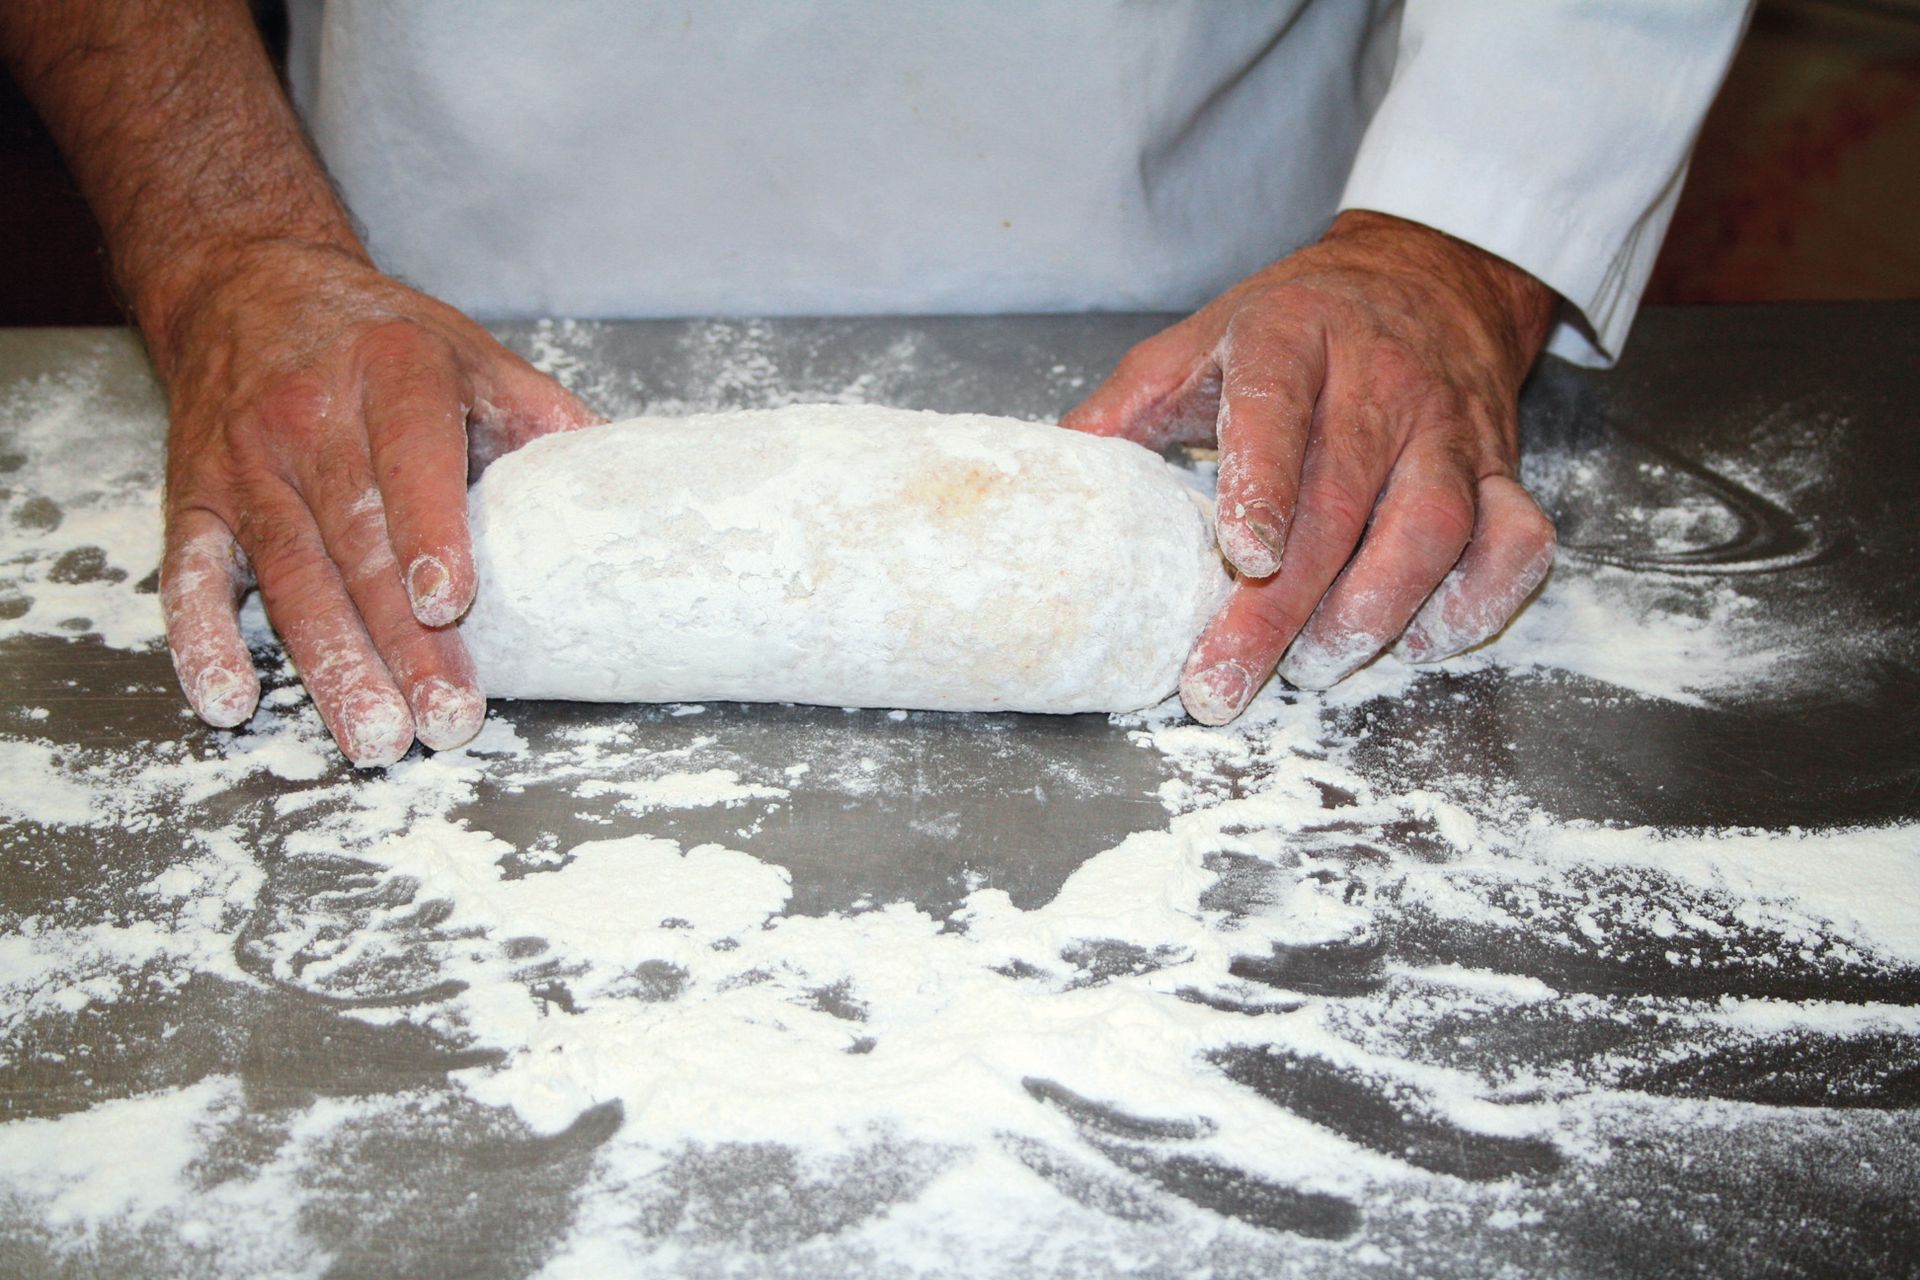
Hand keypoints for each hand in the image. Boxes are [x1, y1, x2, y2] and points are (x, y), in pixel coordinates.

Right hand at [157, 241, 601, 764]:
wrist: (248, 289)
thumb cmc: (385, 340)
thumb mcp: (471, 351)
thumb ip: (540, 417)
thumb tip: (624, 490)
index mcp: (393, 372)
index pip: (411, 458)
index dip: (428, 531)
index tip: (450, 604)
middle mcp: (308, 417)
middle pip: (355, 542)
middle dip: (400, 640)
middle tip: (442, 718)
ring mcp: (243, 464)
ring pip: (288, 574)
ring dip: (330, 664)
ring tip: (374, 736)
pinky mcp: (190, 500)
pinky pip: (189, 577)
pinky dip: (201, 641)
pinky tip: (229, 701)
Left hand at [1063, 210, 1559, 723]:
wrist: (1429, 276)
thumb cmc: (1296, 326)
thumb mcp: (1202, 341)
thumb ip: (1129, 405)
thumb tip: (1056, 471)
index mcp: (1291, 339)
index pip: (1277, 407)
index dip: (1263, 481)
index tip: (1242, 555)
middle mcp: (1382, 383)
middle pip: (1341, 500)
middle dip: (1283, 607)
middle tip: (1226, 681)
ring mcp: (1451, 430)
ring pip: (1433, 528)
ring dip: (1376, 611)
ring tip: (1315, 669)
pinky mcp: (1503, 470)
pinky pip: (1515, 542)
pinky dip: (1478, 602)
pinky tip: (1422, 641)